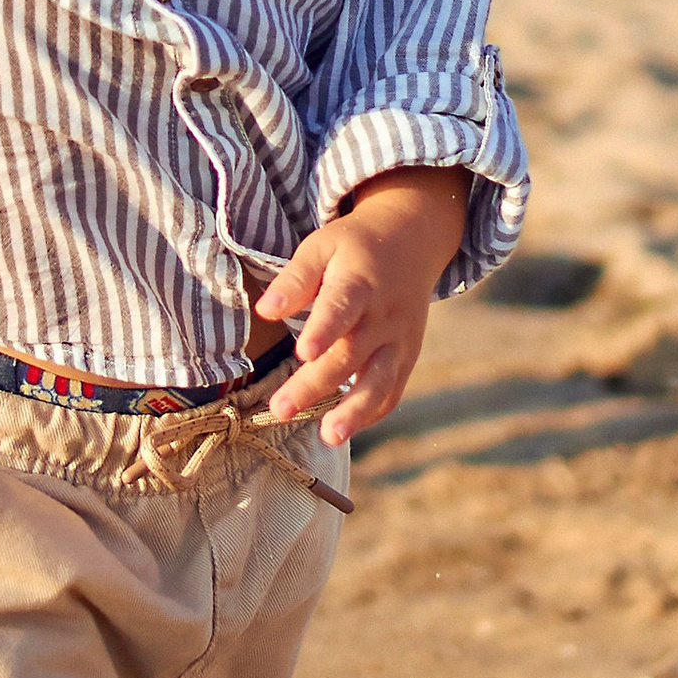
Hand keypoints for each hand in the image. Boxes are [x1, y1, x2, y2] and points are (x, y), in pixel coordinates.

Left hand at [255, 165, 468, 447]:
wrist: (413, 241)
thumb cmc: (355, 247)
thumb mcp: (322, 246)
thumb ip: (295, 280)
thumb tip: (264, 311)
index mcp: (360, 281)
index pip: (342, 308)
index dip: (324, 331)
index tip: (303, 354)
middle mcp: (383, 314)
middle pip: (350, 354)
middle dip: (316, 385)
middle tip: (280, 410)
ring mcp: (399, 339)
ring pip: (379, 380)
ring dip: (355, 411)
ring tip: (329, 436)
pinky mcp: (407, 355)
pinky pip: (393, 389)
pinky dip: (373, 412)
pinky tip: (345, 429)